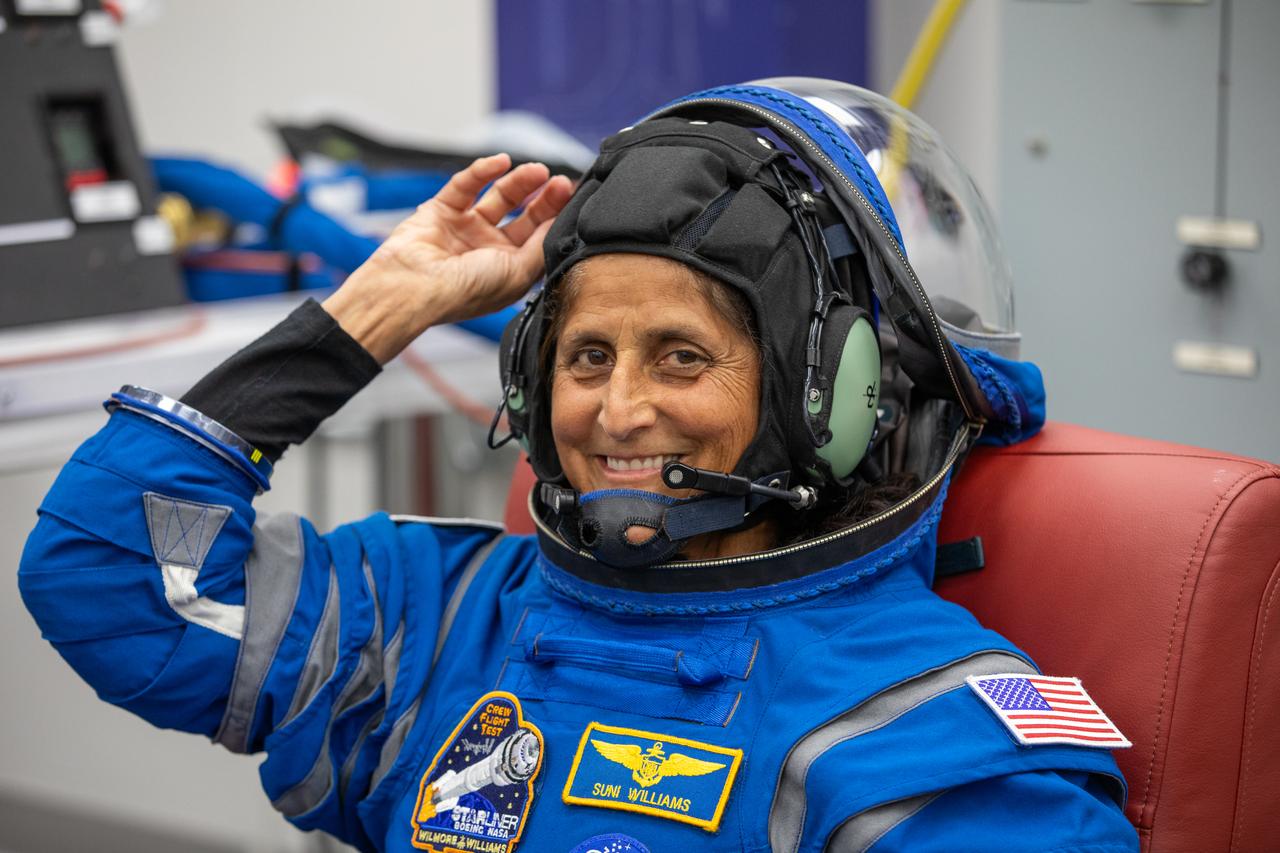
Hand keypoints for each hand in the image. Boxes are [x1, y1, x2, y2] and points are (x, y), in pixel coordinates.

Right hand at [324, 153, 573, 362]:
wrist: (414, 288)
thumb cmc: (465, 291)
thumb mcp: (518, 273)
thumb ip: (541, 246)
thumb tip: (560, 222)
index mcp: (507, 269)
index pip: (537, 237)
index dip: (554, 215)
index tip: (569, 195)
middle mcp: (487, 249)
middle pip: (522, 215)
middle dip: (542, 197)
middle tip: (559, 182)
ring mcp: (464, 229)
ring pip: (497, 197)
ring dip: (518, 181)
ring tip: (538, 170)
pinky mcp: (441, 210)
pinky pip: (466, 185)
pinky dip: (483, 170)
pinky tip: (501, 162)